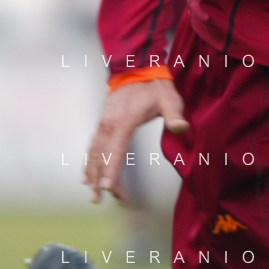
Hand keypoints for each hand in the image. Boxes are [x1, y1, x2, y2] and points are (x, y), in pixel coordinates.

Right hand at [84, 78, 188, 203]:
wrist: (137, 67)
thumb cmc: (155, 86)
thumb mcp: (169, 98)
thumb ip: (174, 114)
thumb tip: (182, 127)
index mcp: (125, 121)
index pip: (115, 152)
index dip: (111, 172)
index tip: (106, 189)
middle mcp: (109, 124)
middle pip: (101, 158)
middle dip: (100, 181)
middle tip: (101, 201)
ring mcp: (103, 123)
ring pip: (94, 154)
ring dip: (93, 175)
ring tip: (94, 196)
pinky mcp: (102, 123)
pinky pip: (92, 146)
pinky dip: (88, 163)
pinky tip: (86, 177)